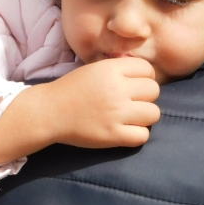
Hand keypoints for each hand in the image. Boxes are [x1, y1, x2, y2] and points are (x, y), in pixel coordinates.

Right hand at [43, 57, 160, 148]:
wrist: (49, 112)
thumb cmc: (73, 89)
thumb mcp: (95, 68)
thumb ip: (119, 68)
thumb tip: (146, 72)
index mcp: (111, 69)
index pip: (147, 69)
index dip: (144, 77)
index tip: (134, 85)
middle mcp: (116, 89)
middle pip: (154, 90)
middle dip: (146, 96)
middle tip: (132, 102)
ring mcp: (116, 113)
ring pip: (153, 113)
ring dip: (145, 116)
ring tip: (131, 117)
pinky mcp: (113, 135)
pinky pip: (143, 135)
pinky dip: (137, 134)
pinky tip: (126, 130)